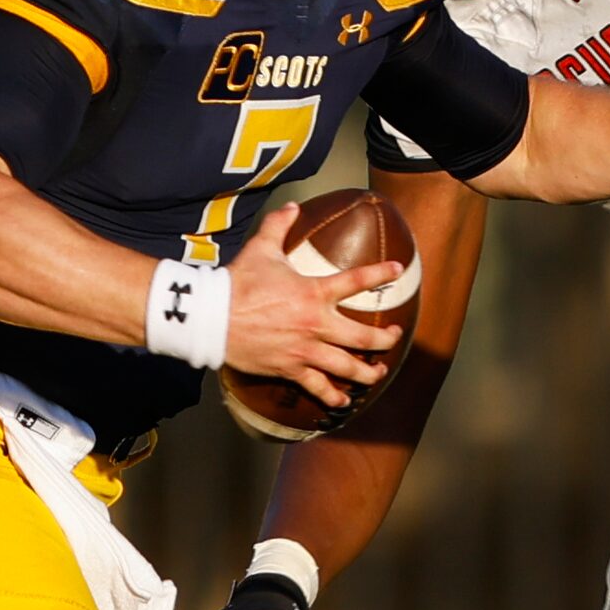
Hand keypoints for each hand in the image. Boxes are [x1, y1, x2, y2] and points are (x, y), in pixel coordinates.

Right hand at [225, 204, 404, 410]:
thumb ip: (278, 226)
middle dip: (385, 339)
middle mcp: (316, 324)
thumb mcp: (260, 249)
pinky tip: (344, 402)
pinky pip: (317, 387)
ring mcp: (305, 350)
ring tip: (378, 373)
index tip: (398, 270)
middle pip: (364, 337)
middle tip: (394, 336)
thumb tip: (290, 206)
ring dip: (368, 373)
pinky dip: (333, 397)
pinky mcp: (290, 369)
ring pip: (347, 368)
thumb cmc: (237, 282)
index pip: (357, 282)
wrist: (211, 317)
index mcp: (314, 293)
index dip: (381, 274)